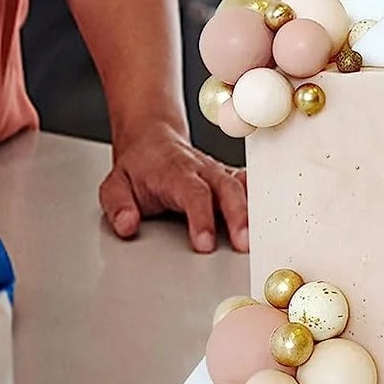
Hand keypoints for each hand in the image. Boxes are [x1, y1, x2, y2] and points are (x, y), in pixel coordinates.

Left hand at [98, 119, 248, 252]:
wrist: (153, 138)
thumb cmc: (137, 167)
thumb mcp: (114, 185)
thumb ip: (118, 206)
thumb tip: (127, 225)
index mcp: (174, 171)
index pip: (192, 194)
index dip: (201, 218)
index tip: (205, 244)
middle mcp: (201, 169)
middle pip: (226, 189)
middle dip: (238, 216)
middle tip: (244, 245)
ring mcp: (217, 171)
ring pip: (241, 187)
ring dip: (252, 211)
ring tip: (260, 238)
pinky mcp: (226, 177)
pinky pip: (247, 185)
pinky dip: (260, 198)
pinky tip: (268, 217)